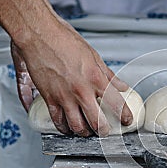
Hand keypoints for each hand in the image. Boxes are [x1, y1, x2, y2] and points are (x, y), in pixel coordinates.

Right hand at [11, 19, 132, 136]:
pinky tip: (68, 127)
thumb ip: (108, 75)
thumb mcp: (94, 56)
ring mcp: (64, 97)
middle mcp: (81, 91)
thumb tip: (121, 86)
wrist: (39, 34)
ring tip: (87, 131)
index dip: (124, 116)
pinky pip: (57, 120)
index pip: (116, 104)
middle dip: (104, 131)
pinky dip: (64, 128)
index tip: (127, 120)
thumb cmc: (65, 40)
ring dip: (84, 132)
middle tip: (106, 131)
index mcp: (96, 79)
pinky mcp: (49, 98)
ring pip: (77, 126)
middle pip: (97, 122)